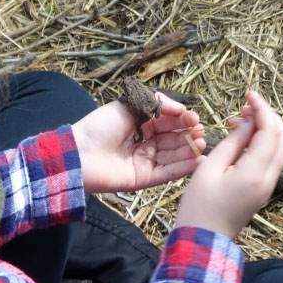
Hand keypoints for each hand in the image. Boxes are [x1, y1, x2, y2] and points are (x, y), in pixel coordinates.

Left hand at [71, 95, 205, 193]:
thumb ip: (157, 104)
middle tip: (201, 133)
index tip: (195, 119)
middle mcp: (146, 142)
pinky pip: (168, 172)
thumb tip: (182, 109)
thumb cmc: (100, 126)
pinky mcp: (145, 178)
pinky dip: (184, 168)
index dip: (183, 120)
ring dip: (189, 151)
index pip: (169, 121)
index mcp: (142, 124)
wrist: (80, 154)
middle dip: (189, 136)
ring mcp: (146, 161)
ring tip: (201, 145)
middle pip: (174, 139)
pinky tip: (198, 161)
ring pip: (174, 156)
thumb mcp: (129, 105)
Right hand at [175, 91, 282, 238]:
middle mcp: (269, 179)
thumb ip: (234, 141)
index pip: (270, 131)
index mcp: (255, 173)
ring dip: (267, 129)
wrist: (203, 241)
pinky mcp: (263, 189)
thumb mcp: (210, 168)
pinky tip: (243, 138)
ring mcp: (269, 186)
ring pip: (281, 148)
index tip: (248, 94)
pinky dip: (264, 142)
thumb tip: (249, 121)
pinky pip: (273, 159)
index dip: (262, 108)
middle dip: (269, 116)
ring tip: (240, 120)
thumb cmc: (199, 207)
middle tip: (245, 106)